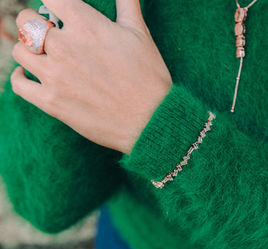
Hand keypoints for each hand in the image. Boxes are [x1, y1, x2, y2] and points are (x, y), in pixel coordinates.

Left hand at [11, 0, 172, 154]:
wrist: (151, 120)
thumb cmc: (149, 77)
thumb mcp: (140, 34)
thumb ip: (126, 4)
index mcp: (86, 25)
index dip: (53, 3)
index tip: (59, 11)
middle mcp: (64, 46)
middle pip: (25, 20)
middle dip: (34, 22)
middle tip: (49, 32)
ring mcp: (55, 75)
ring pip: (19, 50)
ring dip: (29, 49)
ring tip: (44, 54)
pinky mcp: (51, 102)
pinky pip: (19, 83)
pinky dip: (21, 77)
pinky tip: (31, 75)